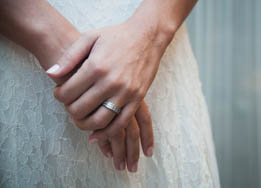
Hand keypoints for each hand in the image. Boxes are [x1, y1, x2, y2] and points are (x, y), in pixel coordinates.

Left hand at [47, 18, 171, 140]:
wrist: (147, 37)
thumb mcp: (90, 38)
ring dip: (85, 125)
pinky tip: (96, 135)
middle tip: (69, 105)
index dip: (59, 96)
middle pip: (81, 109)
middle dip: (69, 110)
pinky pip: (121, 123)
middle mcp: (111, 82)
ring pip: (100, 120)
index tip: (60, 93)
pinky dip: (107, 133)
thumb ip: (69, 57)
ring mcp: (126, 92)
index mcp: (96, 66)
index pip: (68, 92)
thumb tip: (50, 74)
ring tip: (80, 119)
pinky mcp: (137, 99)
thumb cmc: (117, 36)